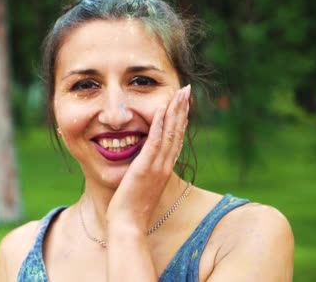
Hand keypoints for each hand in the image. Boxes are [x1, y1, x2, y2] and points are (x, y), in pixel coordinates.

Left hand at [106, 84, 190, 231]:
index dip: (180, 119)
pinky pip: (154, 144)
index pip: (175, 139)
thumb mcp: (140, 184)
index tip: (183, 103)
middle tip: (187, 90)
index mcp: (163, 168)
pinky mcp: (144, 169)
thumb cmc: (131, 207)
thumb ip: (144, 171)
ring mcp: (156, 167)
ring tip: (180, 94)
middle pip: (177, 132)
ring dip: (174, 112)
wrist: (128, 224)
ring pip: (170, 134)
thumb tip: (141, 162)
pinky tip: (161, 111)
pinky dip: (159, 126)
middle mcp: (164, 165)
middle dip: (182, 109)